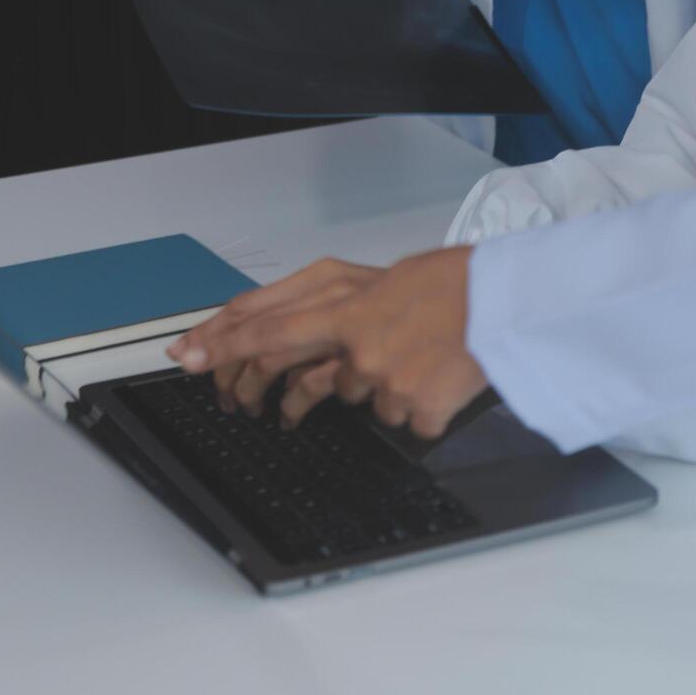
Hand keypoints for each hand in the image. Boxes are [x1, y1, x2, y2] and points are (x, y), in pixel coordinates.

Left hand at [167, 248, 488, 438]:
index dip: (219, 344)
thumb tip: (305, 334)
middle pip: (290, 373)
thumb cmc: (455, 283)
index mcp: (345, 297)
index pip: (264, 323)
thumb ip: (337, 305)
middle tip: (243, 404)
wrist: (510, 303)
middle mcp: (354, 337)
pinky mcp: (409, 408)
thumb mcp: (383, 278)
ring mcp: (380, 376)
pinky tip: (435, 379)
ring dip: (370, 385)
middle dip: (254, 390)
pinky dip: (412, 403)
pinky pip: (396, 416)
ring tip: (404, 363)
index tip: (185, 357)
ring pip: (351, 397)